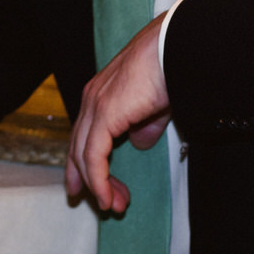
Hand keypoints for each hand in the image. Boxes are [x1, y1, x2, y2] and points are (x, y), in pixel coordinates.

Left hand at [65, 14, 171, 214]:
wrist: (175, 48)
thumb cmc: (170, 68)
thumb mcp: (156, 105)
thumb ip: (145, 124)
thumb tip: (140, 143)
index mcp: (100, 94)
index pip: (84, 135)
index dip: (83, 165)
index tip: (88, 190)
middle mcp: (91, 99)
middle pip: (78, 147)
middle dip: (88, 180)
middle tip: (104, 205)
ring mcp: (95, 105)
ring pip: (83, 156)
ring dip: (97, 186)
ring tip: (112, 206)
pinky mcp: (104, 114)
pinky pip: (93, 156)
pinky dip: (98, 180)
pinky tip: (106, 196)